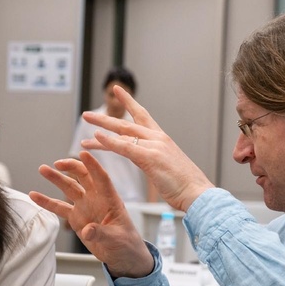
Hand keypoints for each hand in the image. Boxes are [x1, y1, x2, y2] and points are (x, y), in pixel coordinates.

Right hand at [29, 152, 153, 277]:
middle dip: (71, 167)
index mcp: (110, 199)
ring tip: (43, 169)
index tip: (83, 153)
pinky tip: (34, 195)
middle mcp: (96, 199)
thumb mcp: (117, 239)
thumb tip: (87, 230)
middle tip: (57, 163)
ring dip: (56, 178)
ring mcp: (85, 206)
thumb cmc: (126, 244)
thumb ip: (101, 233)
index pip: (102, 178)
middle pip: (83, 176)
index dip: (93, 165)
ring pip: (69, 188)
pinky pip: (59, 207)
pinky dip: (47, 202)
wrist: (122, 255)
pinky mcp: (76, 217)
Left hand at [81, 85, 214, 211]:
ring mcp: (154, 146)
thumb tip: (147, 161)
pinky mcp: (150, 157)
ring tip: (85, 119)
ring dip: (101, 125)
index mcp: (162, 139)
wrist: (199, 194)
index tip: (118, 91)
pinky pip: (125, 147)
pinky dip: (109, 141)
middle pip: (127, 122)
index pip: (142, 116)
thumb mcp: (167, 168)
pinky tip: (95, 137)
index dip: (129, 103)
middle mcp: (158, 138)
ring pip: (123, 131)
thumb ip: (155, 160)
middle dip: (106, 118)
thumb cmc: (185, 186)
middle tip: (87, 114)